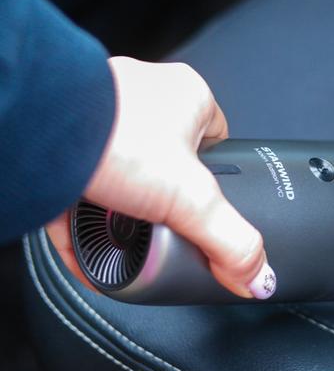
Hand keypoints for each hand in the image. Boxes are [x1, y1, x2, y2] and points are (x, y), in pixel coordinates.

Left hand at [46, 57, 275, 298]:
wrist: (36, 133)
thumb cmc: (113, 138)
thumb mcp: (192, 200)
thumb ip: (231, 241)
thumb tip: (259, 275)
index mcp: (188, 95)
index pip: (218, 139)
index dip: (218, 178)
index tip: (209, 207)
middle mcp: (144, 96)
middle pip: (169, 161)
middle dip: (165, 200)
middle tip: (167, 228)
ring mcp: (100, 116)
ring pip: (123, 175)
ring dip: (124, 213)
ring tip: (127, 240)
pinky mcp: (62, 140)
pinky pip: (81, 189)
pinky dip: (85, 223)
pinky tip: (88, 250)